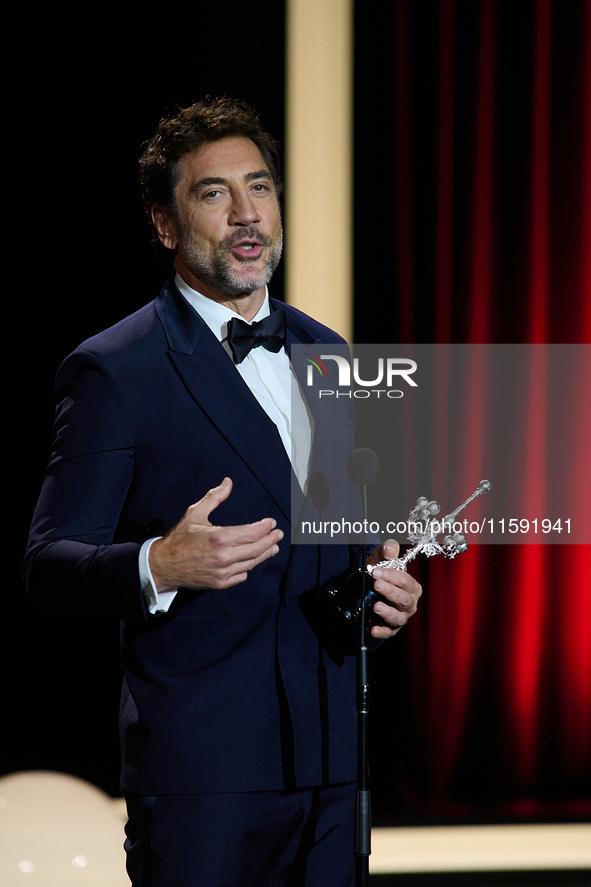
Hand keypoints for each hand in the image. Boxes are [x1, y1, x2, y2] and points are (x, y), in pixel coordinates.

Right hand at [149, 477, 283, 591]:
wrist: (163, 565)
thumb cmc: (179, 539)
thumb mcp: (195, 513)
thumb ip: (214, 498)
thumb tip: (228, 483)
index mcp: (219, 538)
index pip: (252, 533)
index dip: (265, 527)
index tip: (272, 522)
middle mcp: (223, 557)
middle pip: (257, 549)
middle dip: (271, 540)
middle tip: (279, 534)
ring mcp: (222, 572)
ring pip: (252, 563)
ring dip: (265, 554)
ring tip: (273, 547)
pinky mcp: (220, 583)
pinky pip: (242, 576)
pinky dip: (248, 567)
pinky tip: (252, 560)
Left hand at [366, 539, 421, 638]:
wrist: (373, 586)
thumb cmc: (382, 573)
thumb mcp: (383, 558)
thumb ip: (387, 550)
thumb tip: (390, 549)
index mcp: (412, 587)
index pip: (406, 581)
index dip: (391, 576)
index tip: (377, 571)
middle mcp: (409, 604)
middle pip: (403, 599)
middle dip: (390, 591)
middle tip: (376, 584)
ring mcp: (401, 617)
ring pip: (398, 617)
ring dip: (387, 612)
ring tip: (376, 606)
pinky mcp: (391, 628)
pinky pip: (388, 632)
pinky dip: (381, 632)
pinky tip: (372, 629)